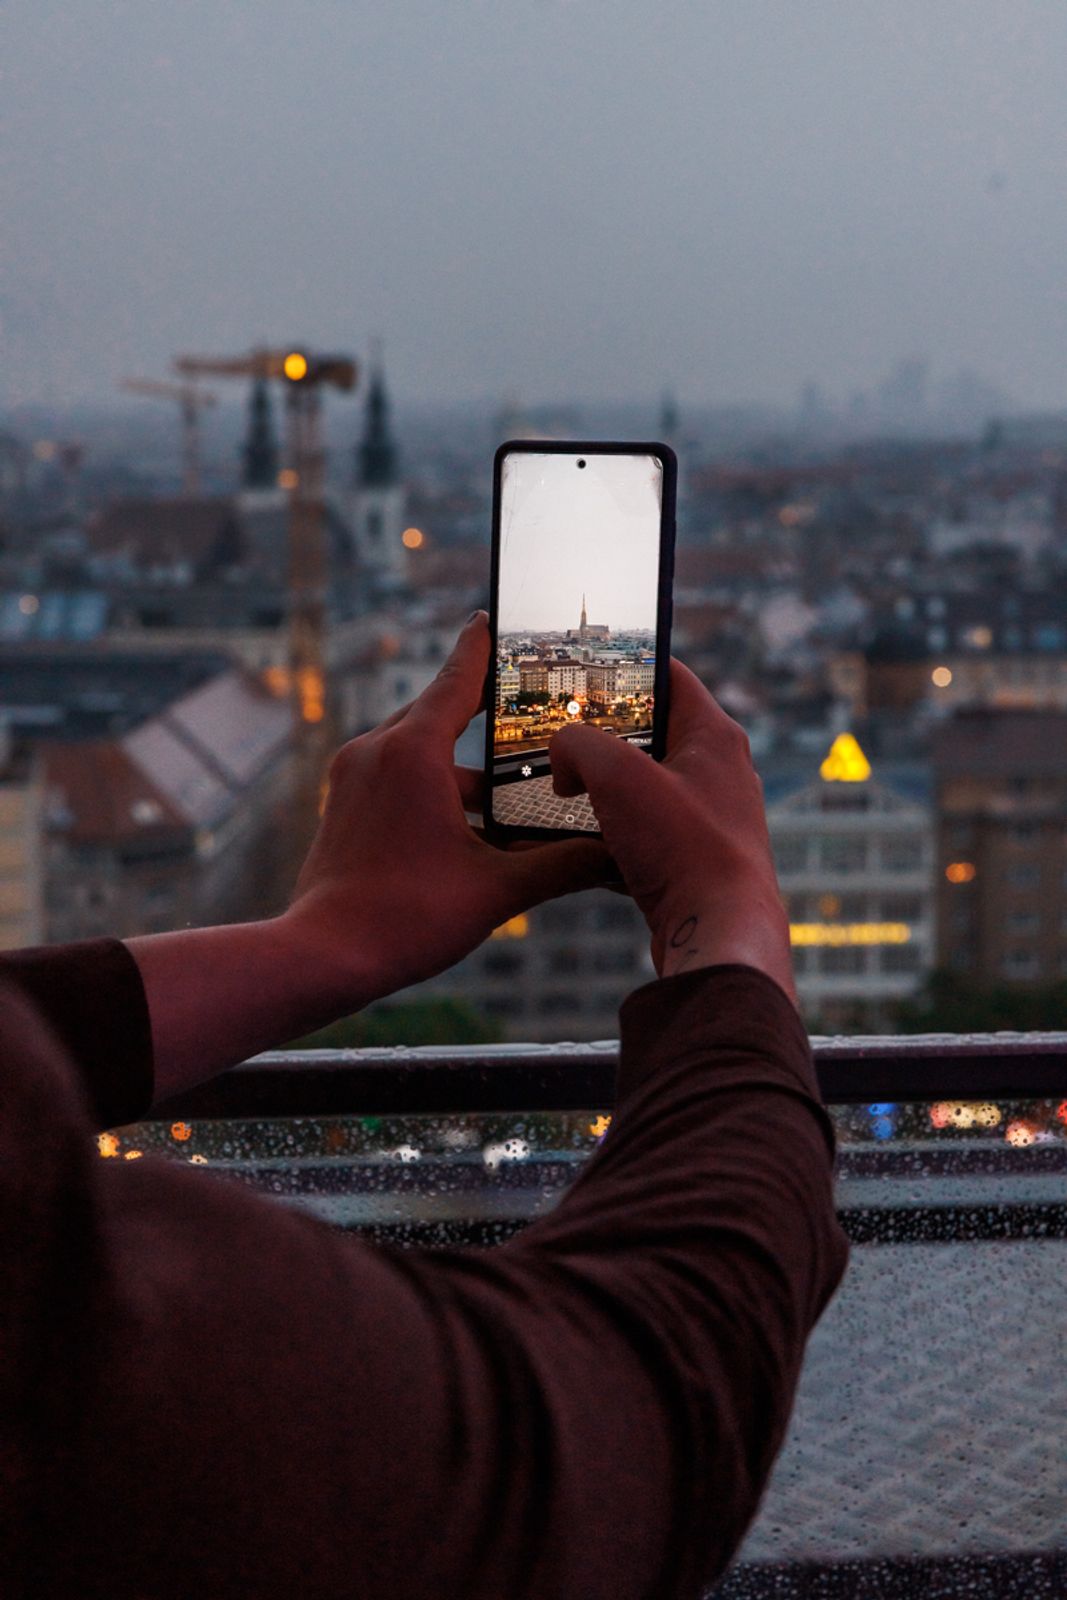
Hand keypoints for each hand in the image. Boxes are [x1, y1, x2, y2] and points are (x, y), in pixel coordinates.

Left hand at [282, 613, 608, 1004]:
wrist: (322, 956)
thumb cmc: (406, 919)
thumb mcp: (498, 891)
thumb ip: (563, 864)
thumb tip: (619, 856)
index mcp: (413, 752)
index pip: (458, 680)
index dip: (484, 649)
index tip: (495, 619)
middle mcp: (376, 750)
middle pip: (441, 713)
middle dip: (485, 712)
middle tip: (527, 705)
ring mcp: (353, 776)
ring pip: (420, 750)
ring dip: (464, 764)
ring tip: (511, 783)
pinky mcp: (344, 804)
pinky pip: (398, 776)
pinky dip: (435, 786)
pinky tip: (468, 821)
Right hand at [549, 661, 794, 999]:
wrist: (718, 932)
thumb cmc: (683, 848)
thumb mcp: (617, 777)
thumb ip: (579, 745)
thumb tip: (563, 754)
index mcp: (714, 736)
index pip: (670, 676)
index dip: (626, 668)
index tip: (585, 673)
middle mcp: (720, 771)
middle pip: (653, 733)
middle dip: (604, 738)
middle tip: (562, 739)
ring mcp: (711, 816)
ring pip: (646, 786)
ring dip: (605, 790)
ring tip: (565, 792)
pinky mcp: (697, 857)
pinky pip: (648, 831)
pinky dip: (615, 832)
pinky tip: (584, 845)